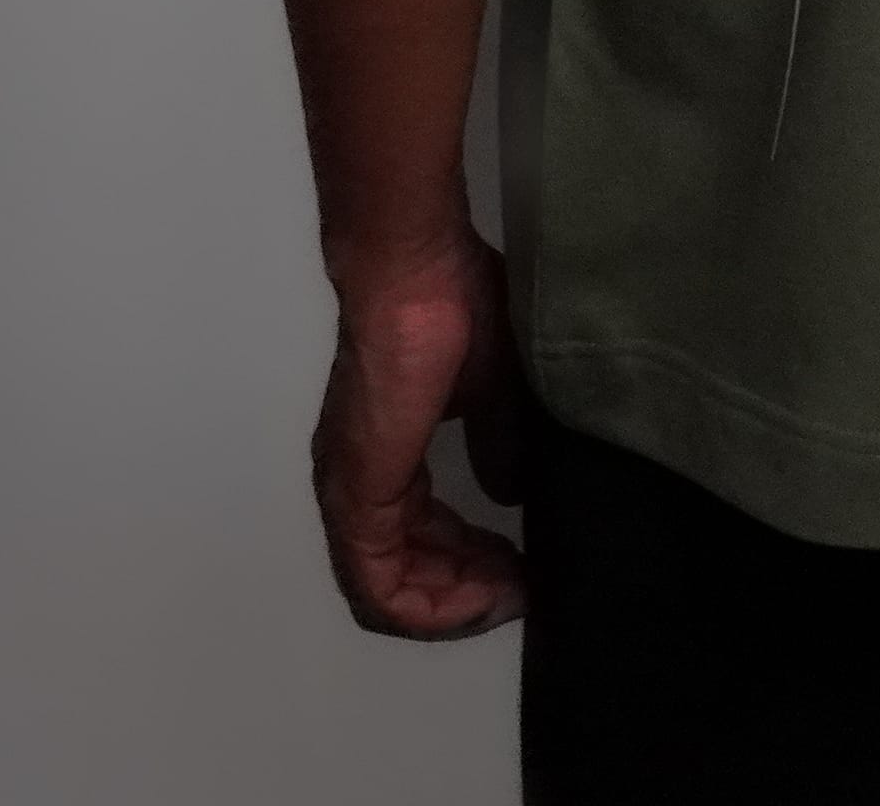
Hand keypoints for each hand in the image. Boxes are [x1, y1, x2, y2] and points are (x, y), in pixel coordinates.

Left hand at [312, 232, 529, 638]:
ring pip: (388, 589)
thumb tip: (508, 492)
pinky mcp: (358, 497)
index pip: (416, 537)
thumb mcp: (495, 383)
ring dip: (452, 604)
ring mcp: (352, 492)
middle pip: (404, 572)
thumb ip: (498, 442)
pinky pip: (379, 585)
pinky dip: (431, 605)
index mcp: (386, 453)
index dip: (469, 564)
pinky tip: (483, 597)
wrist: (415, 274)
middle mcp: (360, 482)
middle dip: (467, 590)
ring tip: (513, 595)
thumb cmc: (455, 306)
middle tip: (527, 588)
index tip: (525, 565)